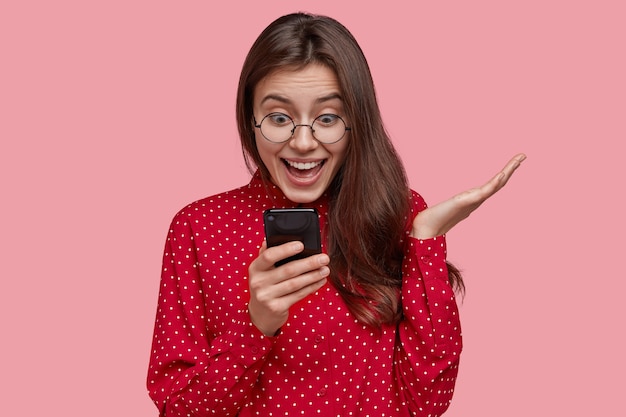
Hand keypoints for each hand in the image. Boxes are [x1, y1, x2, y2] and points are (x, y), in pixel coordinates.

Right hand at [247, 241, 329, 335]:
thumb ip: (267, 254)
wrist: (260, 314)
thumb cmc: (265, 286)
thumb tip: (276, 237)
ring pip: (295, 283)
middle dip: (309, 263)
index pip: (268, 256)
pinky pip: (298, 295)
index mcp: (255, 268)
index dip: (285, 249)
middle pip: (288, 270)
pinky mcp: (277, 308)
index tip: (301, 245)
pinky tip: (320, 281)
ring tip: (325, 269)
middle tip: (324, 258)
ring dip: (313, 275)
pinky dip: (311, 287)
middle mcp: (258, 282)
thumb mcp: (262, 270)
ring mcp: (267, 296)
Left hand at [411, 153, 525, 238]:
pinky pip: (482, 192)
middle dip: (511, 168)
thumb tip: (458, 202)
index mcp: (474, 198)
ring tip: (517, 160)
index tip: (516, 160)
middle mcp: (476, 200)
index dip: (505, 172)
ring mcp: (472, 202)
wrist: (425, 228)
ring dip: (506, 172)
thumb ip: (457, 204)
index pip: (494, 184)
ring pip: (494, 186)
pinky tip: (501, 175)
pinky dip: (493, 184)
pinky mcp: (464, 203)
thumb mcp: (451, 206)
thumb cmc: (435, 218)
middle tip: (523, 155)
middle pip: (498, 182)